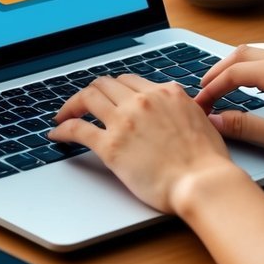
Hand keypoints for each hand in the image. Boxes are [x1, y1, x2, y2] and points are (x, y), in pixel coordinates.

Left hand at [48, 75, 239, 214]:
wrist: (202, 182)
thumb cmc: (207, 162)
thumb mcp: (201, 121)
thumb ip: (183, 110)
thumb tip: (179, 111)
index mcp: (165, 93)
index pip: (130, 81)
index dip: (115, 89)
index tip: (108, 97)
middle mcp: (142, 100)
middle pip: (105, 83)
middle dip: (91, 92)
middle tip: (83, 103)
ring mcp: (124, 121)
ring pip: (88, 97)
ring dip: (72, 104)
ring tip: (63, 114)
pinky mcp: (110, 145)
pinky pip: (77, 128)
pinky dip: (63, 128)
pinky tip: (57, 134)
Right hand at [195, 46, 263, 161]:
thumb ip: (245, 128)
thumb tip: (216, 120)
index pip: (230, 74)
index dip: (210, 90)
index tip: (199, 105)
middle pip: (239, 54)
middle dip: (217, 71)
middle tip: (204, 90)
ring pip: (256, 53)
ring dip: (235, 66)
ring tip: (223, 85)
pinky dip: (253, 67)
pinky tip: (254, 84)